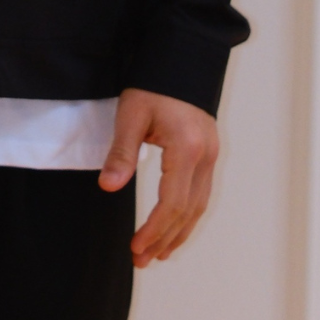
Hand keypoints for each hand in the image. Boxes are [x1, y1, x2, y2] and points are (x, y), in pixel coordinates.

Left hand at [99, 88, 218, 267]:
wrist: (181, 58)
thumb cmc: (153, 85)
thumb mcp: (131, 115)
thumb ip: (121, 153)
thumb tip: (108, 187)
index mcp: (186, 150)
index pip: (172, 203)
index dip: (154, 230)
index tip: (136, 248)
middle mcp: (205, 157)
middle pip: (189, 211)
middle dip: (166, 239)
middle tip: (143, 260)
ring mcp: (211, 155)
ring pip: (200, 205)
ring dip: (179, 232)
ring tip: (159, 253)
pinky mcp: (209, 152)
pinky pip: (201, 193)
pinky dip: (188, 215)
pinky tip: (174, 226)